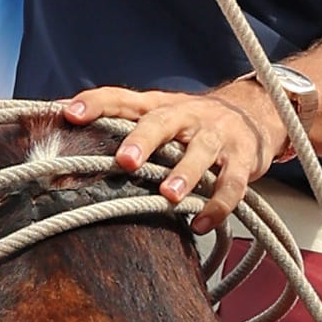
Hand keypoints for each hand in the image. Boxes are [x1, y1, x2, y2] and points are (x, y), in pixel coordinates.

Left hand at [63, 85, 282, 234]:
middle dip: (143, 140)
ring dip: (184, 174)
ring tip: (169, 195)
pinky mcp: (242, 159)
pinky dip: (218, 205)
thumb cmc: (194, 122)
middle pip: (162, 122)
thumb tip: (63, 149)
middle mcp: (186, 116)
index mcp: (160, 105)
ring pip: (200, 153)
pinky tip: (201, 222)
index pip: (122, 98)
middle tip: (125, 160)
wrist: (258, 109)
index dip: (96, 103)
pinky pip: (232, 184)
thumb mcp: (161, 116)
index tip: (69, 113)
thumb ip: (124, 129)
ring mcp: (216, 136)